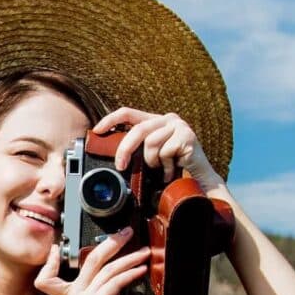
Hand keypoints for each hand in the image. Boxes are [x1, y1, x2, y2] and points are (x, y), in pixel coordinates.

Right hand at [34, 224, 150, 294]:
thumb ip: (103, 282)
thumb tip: (118, 262)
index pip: (48, 278)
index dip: (49, 262)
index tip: (56, 248)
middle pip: (90, 260)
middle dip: (111, 242)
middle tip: (127, 232)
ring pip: (108, 269)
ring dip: (129, 258)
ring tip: (144, 252)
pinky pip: (115, 282)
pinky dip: (131, 273)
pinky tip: (142, 269)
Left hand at [89, 107, 224, 191]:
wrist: (198, 182)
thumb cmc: (171, 170)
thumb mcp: (149, 157)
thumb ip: (136, 150)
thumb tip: (113, 156)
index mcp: (154, 121)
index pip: (128, 113)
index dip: (110, 119)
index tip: (97, 131)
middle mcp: (166, 119)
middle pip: (138, 129)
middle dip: (125, 149)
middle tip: (120, 165)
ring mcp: (178, 125)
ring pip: (151, 142)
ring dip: (152, 162)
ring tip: (160, 170)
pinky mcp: (187, 135)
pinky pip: (165, 151)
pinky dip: (165, 166)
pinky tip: (171, 171)